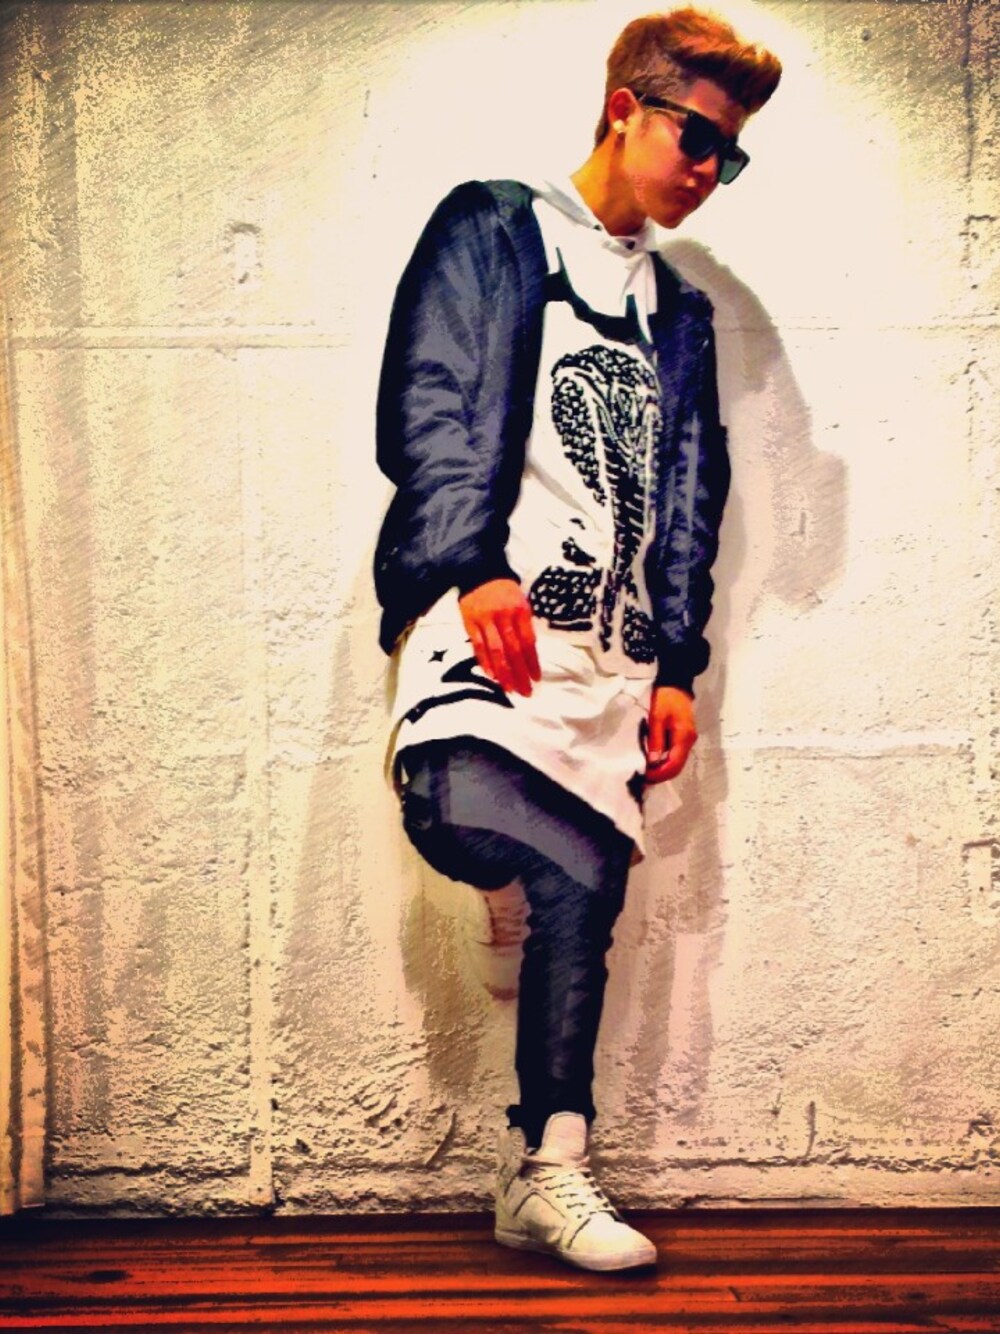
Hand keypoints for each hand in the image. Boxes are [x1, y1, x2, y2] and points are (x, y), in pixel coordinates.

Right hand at [458, 579, 540, 696]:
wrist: (479, 571)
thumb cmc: (505, 591)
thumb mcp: (521, 603)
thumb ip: (524, 626)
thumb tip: (529, 654)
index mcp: (520, 611)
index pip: (528, 642)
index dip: (532, 662)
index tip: (536, 679)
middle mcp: (504, 616)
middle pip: (513, 650)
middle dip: (520, 673)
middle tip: (525, 692)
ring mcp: (486, 620)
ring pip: (496, 651)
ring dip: (503, 672)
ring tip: (509, 689)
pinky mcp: (470, 622)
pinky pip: (478, 645)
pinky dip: (485, 661)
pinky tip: (491, 675)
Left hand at [644, 686, 696, 783]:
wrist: (675, 685)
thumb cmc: (665, 699)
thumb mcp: (657, 718)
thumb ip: (656, 740)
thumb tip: (653, 762)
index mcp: (684, 737)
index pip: (674, 764)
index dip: (660, 773)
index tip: (645, 776)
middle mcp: (689, 742)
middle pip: (677, 767)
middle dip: (662, 775)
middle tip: (644, 777)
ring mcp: (688, 740)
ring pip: (677, 762)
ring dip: (664, 769)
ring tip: (647, 771)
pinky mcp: (684, 738)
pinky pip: (676, 755)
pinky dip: (666, 761)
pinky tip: (654, 762)